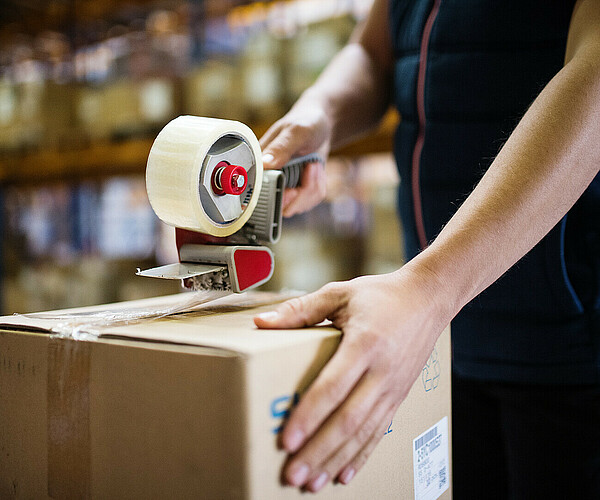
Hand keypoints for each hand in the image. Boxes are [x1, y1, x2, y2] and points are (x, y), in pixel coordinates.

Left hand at [254, 265, 450, 491]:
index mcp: (364, 343)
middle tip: (293, 476)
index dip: (309, 416)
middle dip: (319, 451)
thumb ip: (300, 309)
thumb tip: (262, 323)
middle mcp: (381, 371)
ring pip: (363, 433)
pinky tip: (344, 474)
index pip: (332, 387)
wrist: (428, 299)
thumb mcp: (339, 293)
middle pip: (348, 420)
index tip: (287, 440)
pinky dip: (361, 456)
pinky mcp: (398, 396)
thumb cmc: (381, 295)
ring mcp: (393, 387)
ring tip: (311, 484)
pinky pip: (379, 431)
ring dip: (336, 460)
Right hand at [260, 105, 331, 216]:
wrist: (322, 125)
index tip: (293, 189)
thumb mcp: (295, 131)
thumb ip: (280, 148)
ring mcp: (283, 186)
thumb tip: (265, 164)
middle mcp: (268, 178)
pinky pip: (309, 202)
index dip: (277, 198)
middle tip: (309, 169)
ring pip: (297, 206)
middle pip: (280, 207)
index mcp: (260, 164)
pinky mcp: (297, 191)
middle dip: (302, 193)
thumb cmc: (306, 122)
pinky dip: (318, 187)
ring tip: (313, 165)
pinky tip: (316, 171)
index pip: (259, 195)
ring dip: (312, 187)